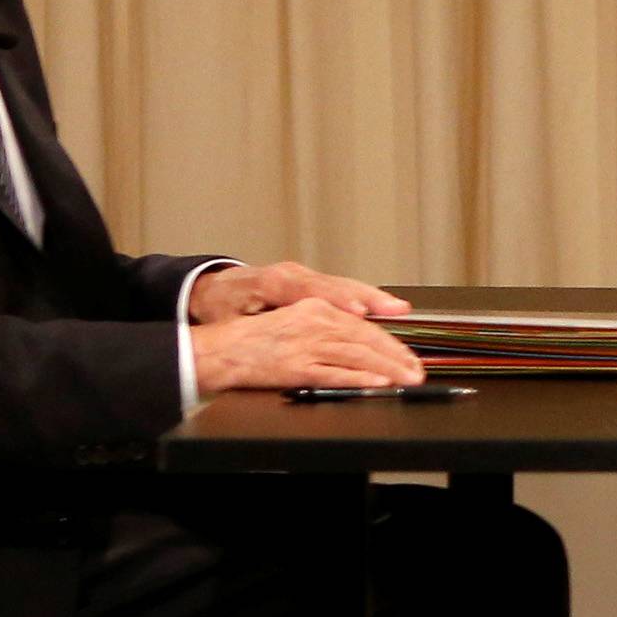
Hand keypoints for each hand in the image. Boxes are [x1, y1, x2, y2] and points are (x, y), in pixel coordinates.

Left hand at [188, 260, 411, 325]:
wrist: (216, 289)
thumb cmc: (224, 309)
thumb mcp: (232, 322)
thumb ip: (257, 329)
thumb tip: (268, 341)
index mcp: (272, 282)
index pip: (308, 289)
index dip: (335, 300)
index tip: (356, 311)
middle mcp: (295, 275)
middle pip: (337, 285)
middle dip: (368, 298)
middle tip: (394, 310)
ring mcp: (307, 276)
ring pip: (346, 284)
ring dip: (375, 298)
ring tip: (400, 309)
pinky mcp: (315, 283)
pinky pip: (346, 288)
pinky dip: (368, 298)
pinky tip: (389, 307)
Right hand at [192, 297, 426, 394]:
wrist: (221, 349)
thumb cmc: (257, 340)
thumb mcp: (296, 322)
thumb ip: (328, 330)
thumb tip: (363, 346)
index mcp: (315, 307)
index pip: (363, 325)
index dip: (391, 341)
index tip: (409, 354)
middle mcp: (314, 321)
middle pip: (366, 339)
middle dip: (396, 356)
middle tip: (417, 370)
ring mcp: (306, 344)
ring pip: (357, 355)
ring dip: (387, 369)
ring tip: (408, 379)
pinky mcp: (296, 366)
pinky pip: (335, 373)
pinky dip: (360, 378)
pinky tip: (378, 383)